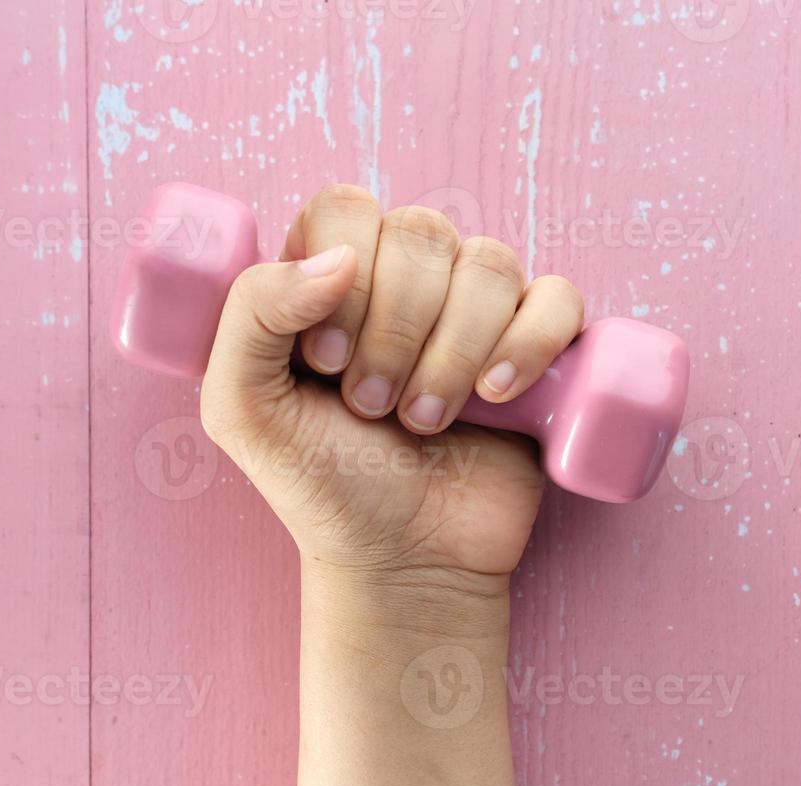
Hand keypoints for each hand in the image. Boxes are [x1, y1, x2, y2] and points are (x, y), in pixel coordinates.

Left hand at [199, 184, 583, 586]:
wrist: (402, 560)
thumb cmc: (321, 486)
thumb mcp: (243, 410)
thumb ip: (251, 315)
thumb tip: (339, 257)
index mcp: (332, 274)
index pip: (346, 209)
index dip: (342, 276)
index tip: (328, 362)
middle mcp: (408, 280)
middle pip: (421, 233)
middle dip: (395, 330)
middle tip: (373, 407)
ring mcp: (478, 311)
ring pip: (490, 264)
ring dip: (453, 350)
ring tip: (426, 420)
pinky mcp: (540, 349)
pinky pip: (558, 299)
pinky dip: (530, 340)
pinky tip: (496, 394)